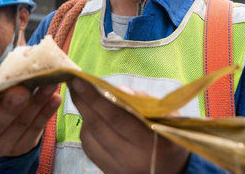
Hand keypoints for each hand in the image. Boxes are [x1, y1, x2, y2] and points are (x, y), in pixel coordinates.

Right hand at [0, 84, 60, 156]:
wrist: (3, 125)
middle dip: (11, 106)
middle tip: (22, 90)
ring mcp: (4, 145)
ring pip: (22, 123)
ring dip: (37, 102)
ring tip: (49, 84)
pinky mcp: (23, 146)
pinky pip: (37, 129)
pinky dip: (47, 112)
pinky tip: (55, 98)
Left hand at [69, 79, 188, 173]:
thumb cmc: (172, 137)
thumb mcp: (169, 117)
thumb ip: (143, 102)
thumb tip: (116, 89)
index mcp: (150, 143)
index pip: (116, 118)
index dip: (95, 98)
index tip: (80, 80)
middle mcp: (132, 160)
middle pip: (99, 127)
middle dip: (82, 102)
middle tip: (72, 82)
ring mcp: (119, 170)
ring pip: (90, 139)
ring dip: (83, 115)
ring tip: (81, 97)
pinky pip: (90, 150)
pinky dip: (87, 131)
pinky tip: (90, 119)